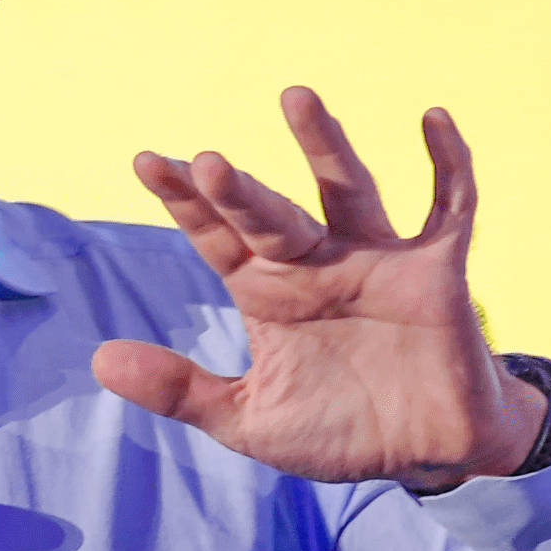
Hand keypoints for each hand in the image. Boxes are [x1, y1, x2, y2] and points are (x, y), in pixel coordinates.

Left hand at [91, 87, 544, 485]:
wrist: (426, 454)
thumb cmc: (340, 431)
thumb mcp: (248, 422)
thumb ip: (180, 391)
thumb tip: (100, 360)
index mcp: (268, 293)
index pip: (218, 237)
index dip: (186, 203)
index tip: (146, 162)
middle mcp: (316, 266)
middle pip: (272, 216)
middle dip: (240, 193)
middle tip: (207, 162)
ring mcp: (377, 262)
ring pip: (348, 191)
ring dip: (324, 147)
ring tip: (294, 97)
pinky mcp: (436, 272)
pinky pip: (450, 208)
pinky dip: (448, 165)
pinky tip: (434, 119)